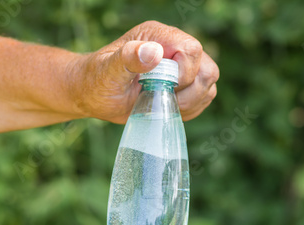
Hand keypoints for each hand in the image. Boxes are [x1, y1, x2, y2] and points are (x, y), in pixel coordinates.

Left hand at [69, 20, 218, 122]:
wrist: (95, 94)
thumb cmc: (98, 81)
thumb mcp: (108, 71)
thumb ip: (129, 58)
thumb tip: (153, 52)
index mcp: (158, 36)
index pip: (192, 50)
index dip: (184, 73)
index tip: (162, 86)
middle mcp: (174, 48)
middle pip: (207, 69)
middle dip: (188, 91)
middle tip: (161, 97)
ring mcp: (183, 66)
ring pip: (208, 85)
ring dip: (189, 102)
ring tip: (162, 104)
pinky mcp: (187, 85)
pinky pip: (204, 98)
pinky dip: (190, 109)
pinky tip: (167, 108)